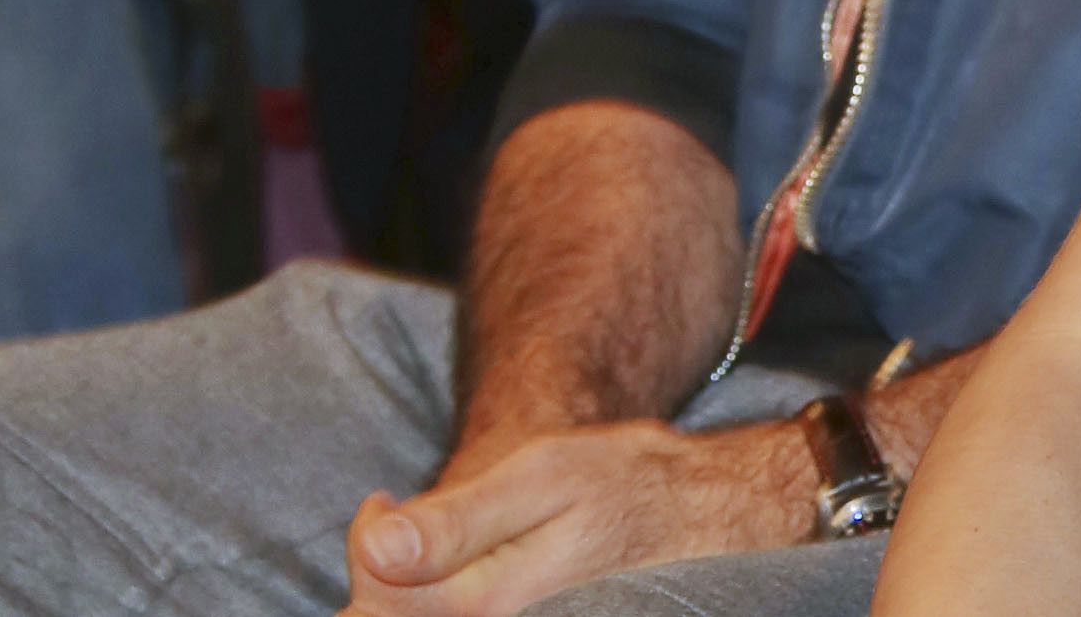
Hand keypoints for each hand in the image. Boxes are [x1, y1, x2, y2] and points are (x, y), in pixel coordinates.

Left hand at [339, 418, 817, 614]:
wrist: (712, 518)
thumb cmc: (630, 487)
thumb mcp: (545, 476)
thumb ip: (458, 519)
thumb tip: (379, 545)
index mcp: (489, 603)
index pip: (378, 594)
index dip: (369, 540)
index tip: (387, 500)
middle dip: (383, 570)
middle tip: (407, 516)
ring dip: (411, 589)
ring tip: (437, 545)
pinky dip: (445, 600)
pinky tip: (468, 568)